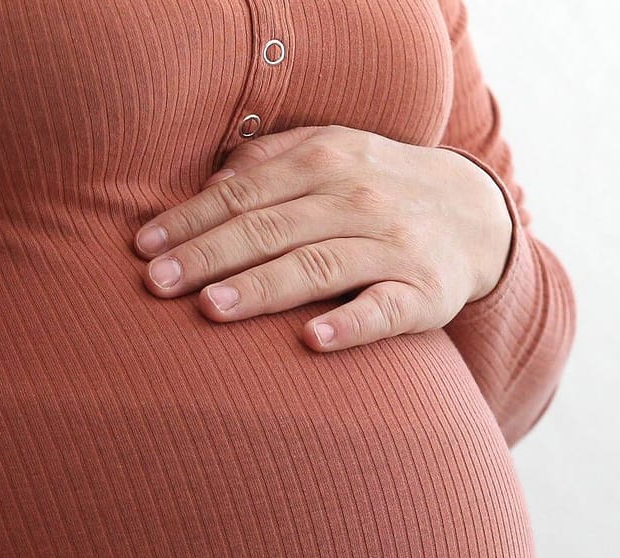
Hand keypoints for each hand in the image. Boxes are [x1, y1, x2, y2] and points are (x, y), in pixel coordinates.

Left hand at [131, 125, 514, 351]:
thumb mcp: (331, 152)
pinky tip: (312, 342)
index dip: (191, 219)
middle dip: (208, 255)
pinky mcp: (424, 293)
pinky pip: (384, 311)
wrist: (476, 214)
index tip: (143, 247)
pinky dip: (350, 325)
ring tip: (210, 309)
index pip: (244, 193)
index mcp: (326, 161)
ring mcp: (392, 248)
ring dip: (262, 287)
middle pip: (270, 229)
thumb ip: (270, 161)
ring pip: (318, 266)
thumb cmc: (380, 187)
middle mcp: (357, 200)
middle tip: (156, 284)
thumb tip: (207, 185)